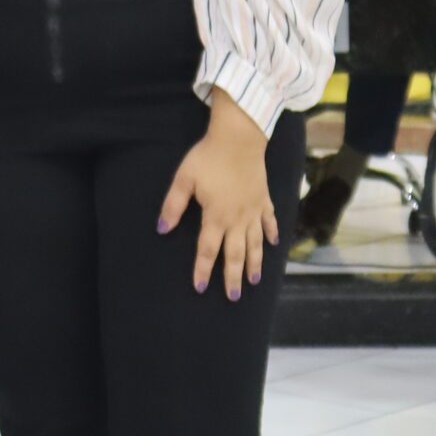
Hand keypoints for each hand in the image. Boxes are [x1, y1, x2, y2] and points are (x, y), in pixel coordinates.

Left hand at [158, 90, 278, 300]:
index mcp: (216, 217)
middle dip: (233, 277)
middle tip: (233, 297)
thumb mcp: (184, 179)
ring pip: (255, 244)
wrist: (239, 138)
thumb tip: (161, 229)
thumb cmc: (208, 157)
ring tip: (254, 281)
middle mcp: (237, 219)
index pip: (208, 250)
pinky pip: (269, 221)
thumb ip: (173, 205)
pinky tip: (273, 245)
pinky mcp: (264, 199)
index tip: (201, 287)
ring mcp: (254, 210)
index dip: (203, 270)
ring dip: (255, 263)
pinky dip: (271, 234)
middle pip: (235, 254)